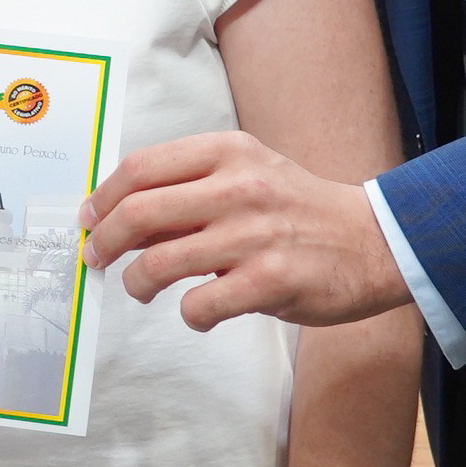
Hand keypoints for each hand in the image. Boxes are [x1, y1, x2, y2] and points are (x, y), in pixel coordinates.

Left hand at [81, 133, 410, 329]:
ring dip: (137, 282)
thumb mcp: (248, 175)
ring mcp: (255, 235)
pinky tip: (199, 311)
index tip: (89, 219)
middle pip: (139, 213)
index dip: (102, 198)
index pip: (141, 168)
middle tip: (98, 259)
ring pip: (159, 262)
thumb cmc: (300, 209)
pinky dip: (188, 314)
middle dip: (104, 242)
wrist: (376, 241)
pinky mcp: (271, 281)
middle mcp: (239, 187)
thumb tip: (122, 217)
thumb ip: (190, 190)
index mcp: (228, 152)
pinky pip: (200, 304)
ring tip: (142, 288)